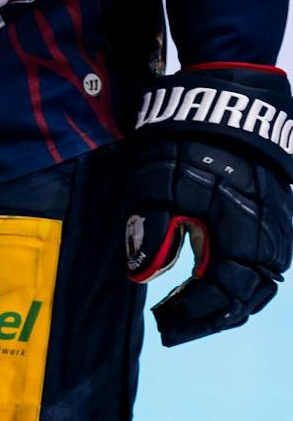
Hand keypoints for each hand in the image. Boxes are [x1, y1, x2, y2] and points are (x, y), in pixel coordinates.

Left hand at [123, 66, 292, 343]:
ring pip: (264, 278)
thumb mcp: (156, 183)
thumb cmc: (187, 139)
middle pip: (250, 295)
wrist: (228, 96)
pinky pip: (268, 256)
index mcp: (240, 233)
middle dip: (212, 315)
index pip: (223, 294)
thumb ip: (151, 231)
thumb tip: (142, 275)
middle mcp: (268, 233)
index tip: (164, 325)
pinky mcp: (277, 206)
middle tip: (176, 324)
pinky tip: (216, 275)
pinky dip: (245, 276)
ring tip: (195, 307)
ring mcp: (278, 220)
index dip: (194, 315)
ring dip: (231, 299)